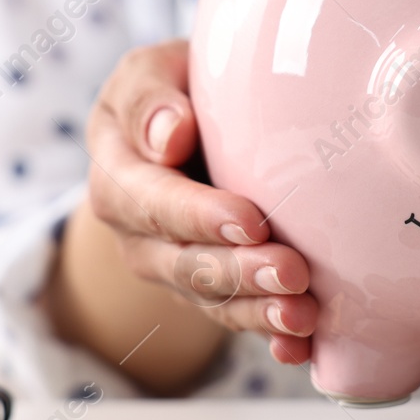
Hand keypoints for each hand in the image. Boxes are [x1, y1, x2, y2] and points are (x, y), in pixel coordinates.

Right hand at [84, 39, 315, 363]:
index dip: (198, 215)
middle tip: (292, 272)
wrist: (184, 128)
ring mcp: (174, 269)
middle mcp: (139, 235)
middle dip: (239, 272)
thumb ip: (151, 98)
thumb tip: (168, 135)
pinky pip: (236, 319)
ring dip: (258, 310)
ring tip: (302, 315)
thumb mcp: (151, 72)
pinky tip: (300, 348)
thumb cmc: (175, 91)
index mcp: (117, 176)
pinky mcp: (210, 290)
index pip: (152, 202)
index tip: (250, 219)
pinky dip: (268, 338)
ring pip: (212, 299)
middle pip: (184, 263)